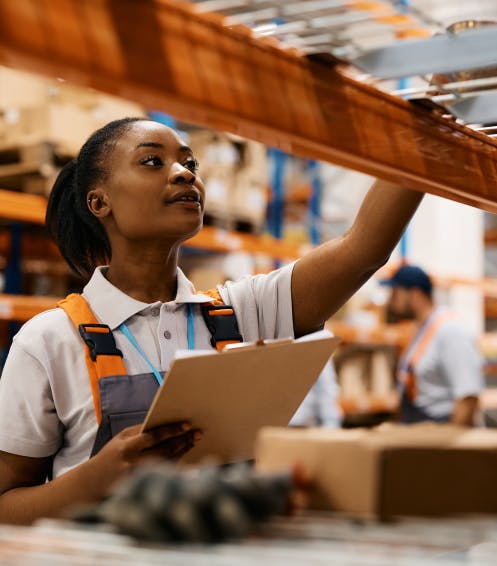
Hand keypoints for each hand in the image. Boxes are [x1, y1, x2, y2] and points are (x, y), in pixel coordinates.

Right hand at [87, 421, 201, 496]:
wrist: (91, 484)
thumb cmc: (110, 456)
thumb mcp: (120, 439)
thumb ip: (140, 431)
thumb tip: (164, 423)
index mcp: (127, 448)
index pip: (154, 436)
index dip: (172, 430)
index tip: (187, 426)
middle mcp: (133, 463)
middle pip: (165, 450)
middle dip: (183, 441)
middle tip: (197, 434)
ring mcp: (139, 478)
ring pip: (167, 463)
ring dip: (183, 452)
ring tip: (192, 442)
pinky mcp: (142, 487)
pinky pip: (164, 475)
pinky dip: (176, 466)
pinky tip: (185, 459)